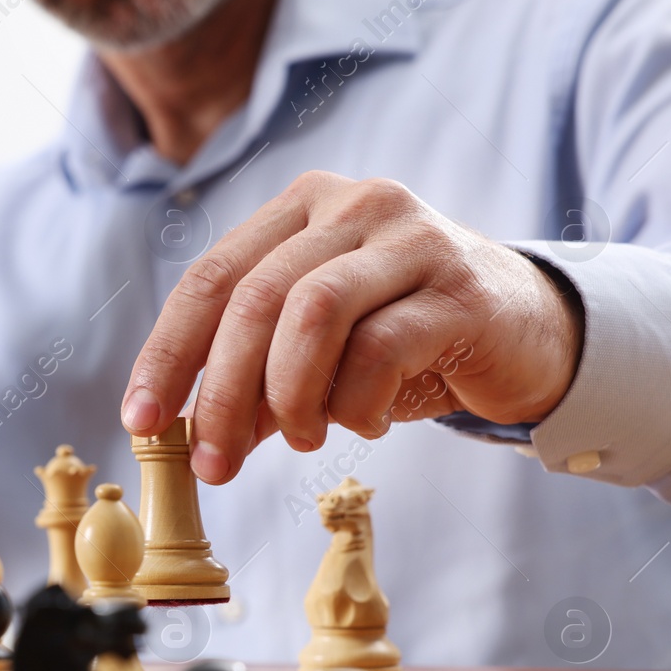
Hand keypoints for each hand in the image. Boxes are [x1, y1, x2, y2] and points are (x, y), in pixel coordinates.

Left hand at [121, 171, 583, 483]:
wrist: (527, 329)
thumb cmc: (404, 337)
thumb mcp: (316, 352)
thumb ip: (255, 379)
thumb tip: (185, 435)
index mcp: (301, 209)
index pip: (210, 278)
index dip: (167, 355)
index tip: (142, 424)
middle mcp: (354, 206)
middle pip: (256, 299)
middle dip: (223, 394)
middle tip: (215, 464)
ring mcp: (411, 238)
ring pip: (313, 314)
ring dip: (291, 397)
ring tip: (304, 439)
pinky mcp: (459, 288)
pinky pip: (380, 350)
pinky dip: (355, 404)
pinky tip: (368, 422)